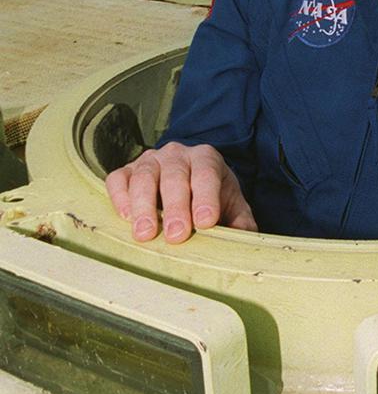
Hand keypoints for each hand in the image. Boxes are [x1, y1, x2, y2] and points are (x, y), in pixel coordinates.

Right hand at [105, 142, 257, 243]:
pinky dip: (120, 197)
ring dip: (144, 206)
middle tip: (176, 236)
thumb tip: (242, 238)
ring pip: (144, 176)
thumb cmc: (211, 197)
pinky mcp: (127, 171)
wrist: (188, 180)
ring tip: (145, 234)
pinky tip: (126, 217)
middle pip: (174, 176)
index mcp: (206, 158)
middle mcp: (177, 154)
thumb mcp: (232, 206)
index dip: (206, 198)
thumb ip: (240, 221)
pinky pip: (118, 179)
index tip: (205, 222)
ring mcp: (149, 160)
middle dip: (176, 207)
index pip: (206, 174)